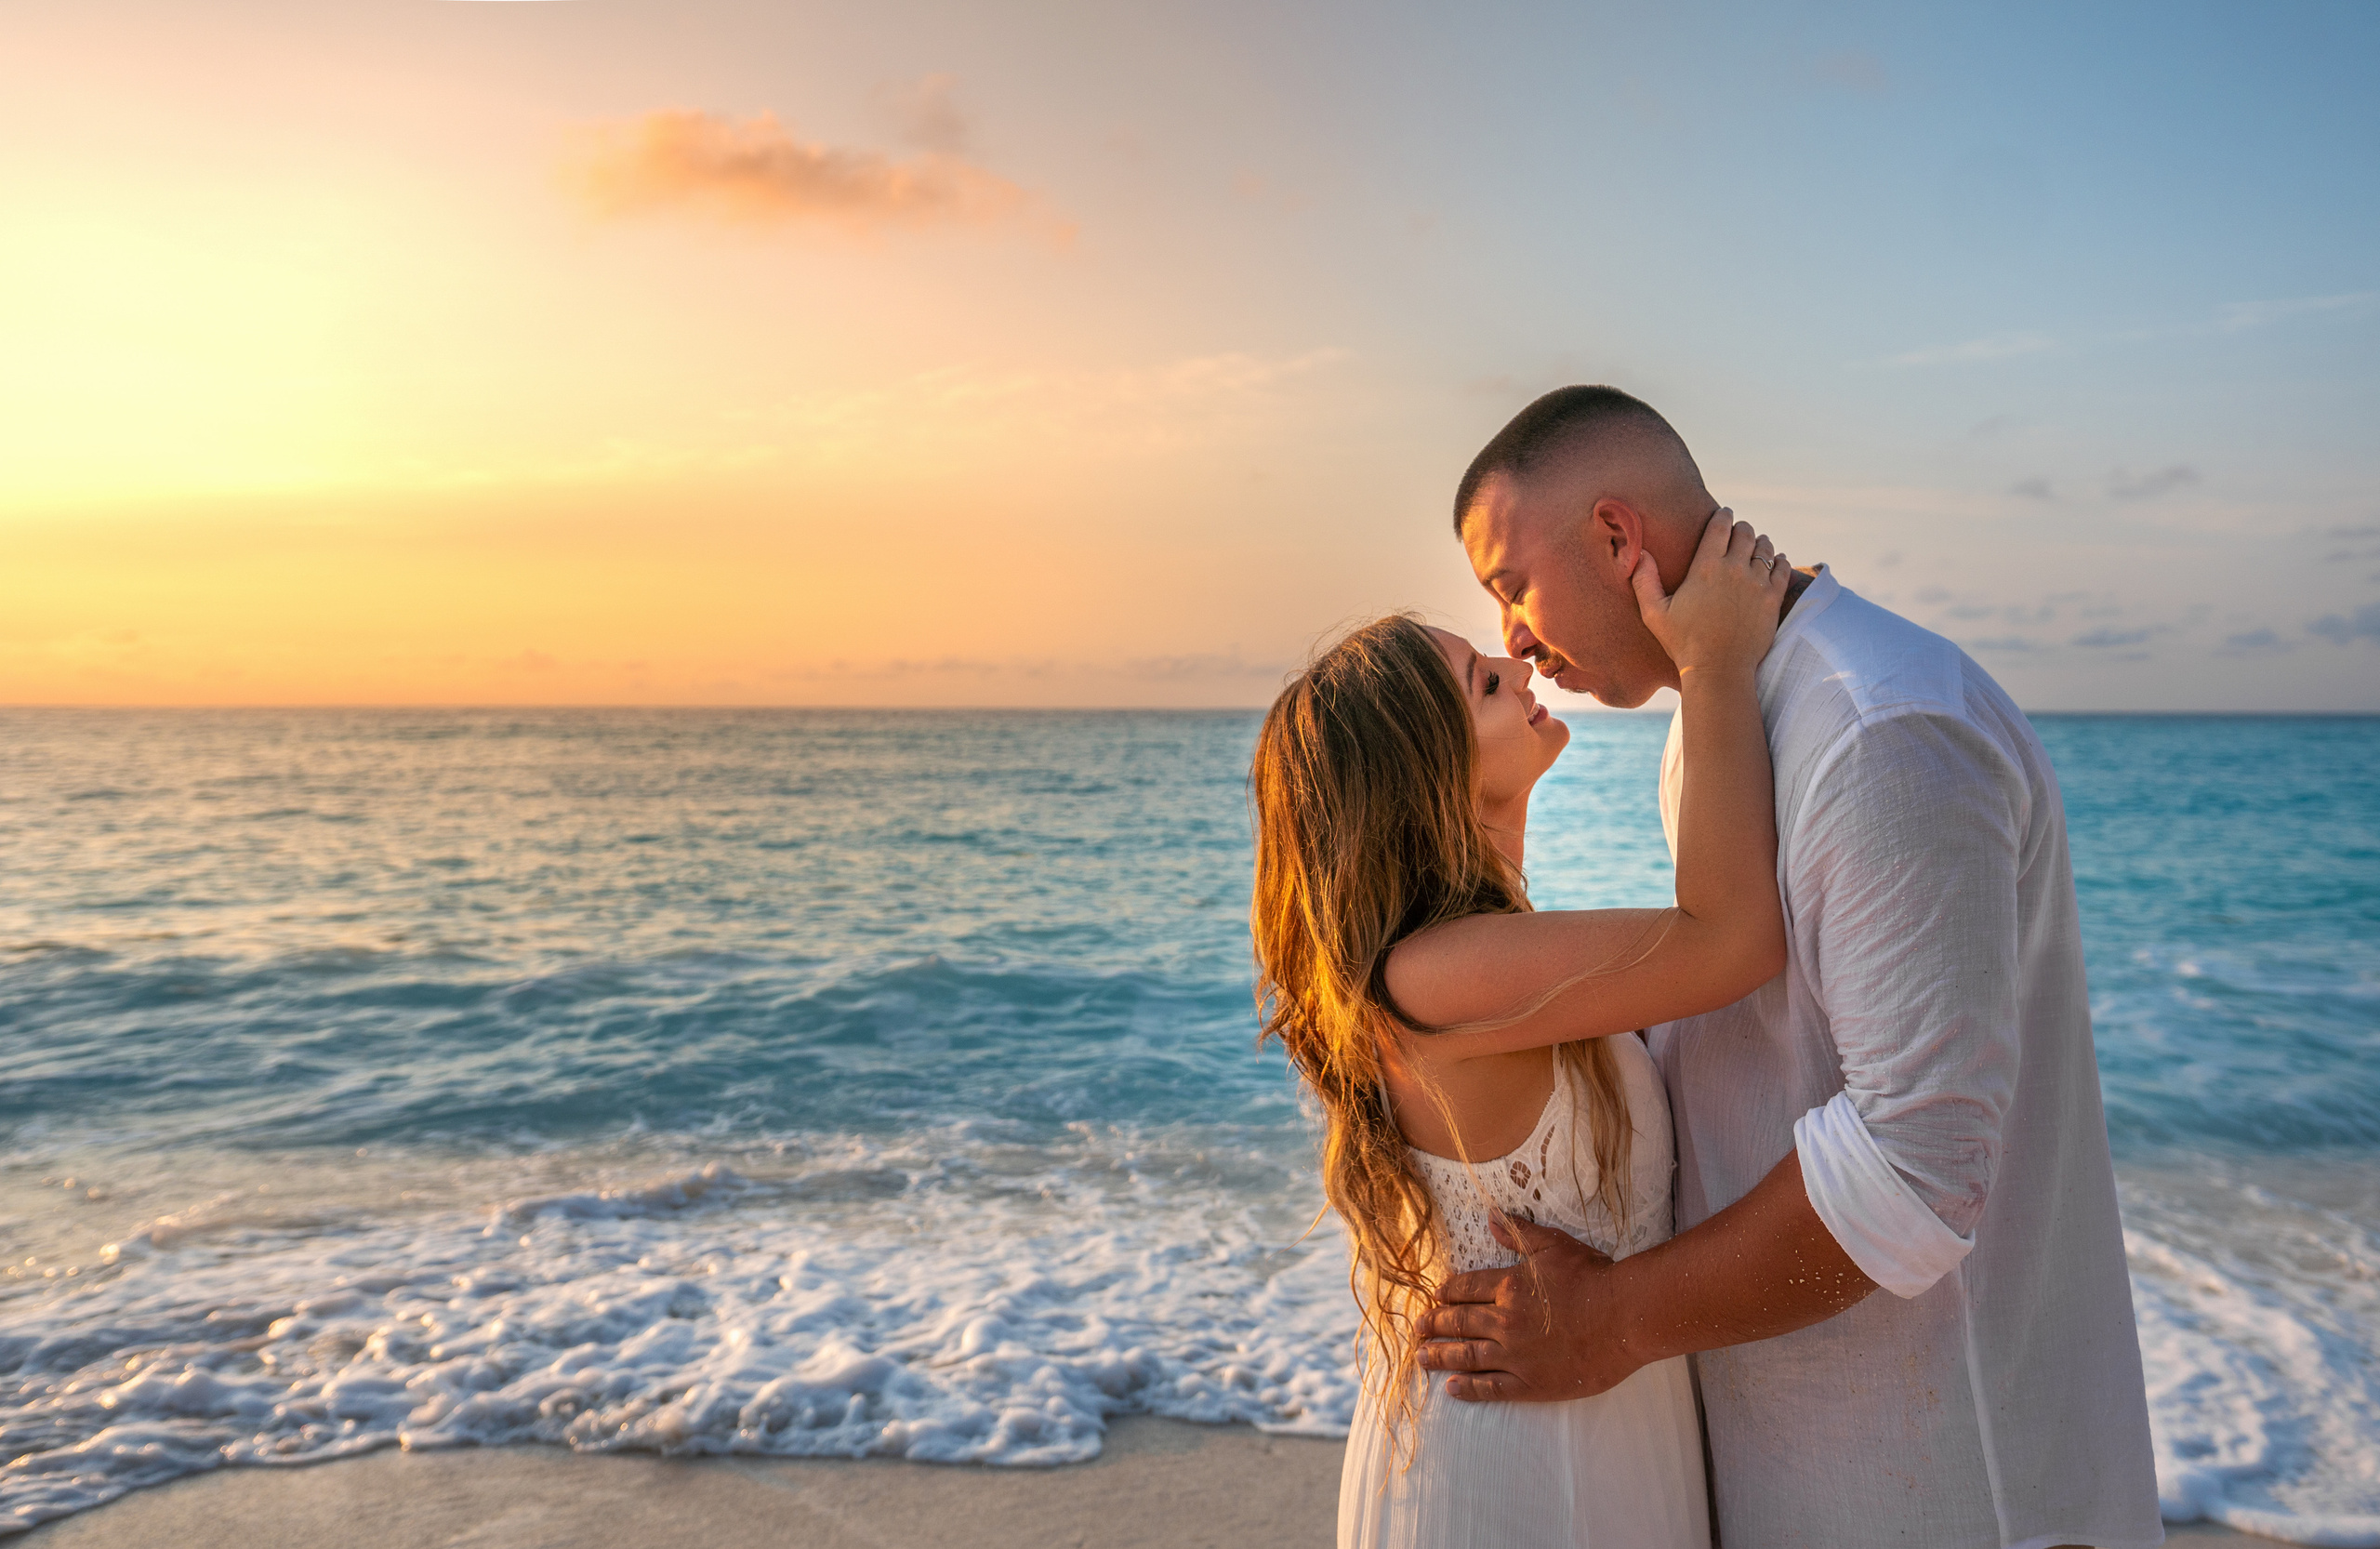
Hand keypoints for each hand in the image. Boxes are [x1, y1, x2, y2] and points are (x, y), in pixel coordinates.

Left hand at [1414, 1215, 1649, 1401]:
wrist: (1624, 1318)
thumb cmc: (1593, 1278)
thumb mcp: (1554, 1246)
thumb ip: (1519, 1233)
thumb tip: (1490, 1217)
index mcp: (1509, 1286)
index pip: (1466, 1288)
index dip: (1447, 1292)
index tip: (1434, 1296)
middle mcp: (1504, 1320)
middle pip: (1459, 1322)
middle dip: (1435, 1325)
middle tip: (1417, 1329)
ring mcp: (1515, 1355)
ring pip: (1467, 1356)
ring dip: (1441, 1356)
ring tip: (1422, 1358)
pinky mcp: (1530, 1383)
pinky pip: (1491, 1388)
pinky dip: (1469, 1388)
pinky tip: (1451, 1388)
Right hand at [1632, 508, 1788, 678]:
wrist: (1719, 670)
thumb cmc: (1683, 643)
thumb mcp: (1654, 613)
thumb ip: (1644, 580)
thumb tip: (1639, 552)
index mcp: (1705, 567)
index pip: (1720, 525)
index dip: (1723, 515)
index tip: (1723, 514)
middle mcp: (1734, 569)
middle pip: (1745, 531)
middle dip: (1741, 528)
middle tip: (1737, 532)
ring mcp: (1757, 583)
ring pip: (1765, 546)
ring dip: (1759, 542)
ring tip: (1755, 546)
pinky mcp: (1773, 599)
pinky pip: (1783, 567)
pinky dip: (1779, 561)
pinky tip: (1775, 562)